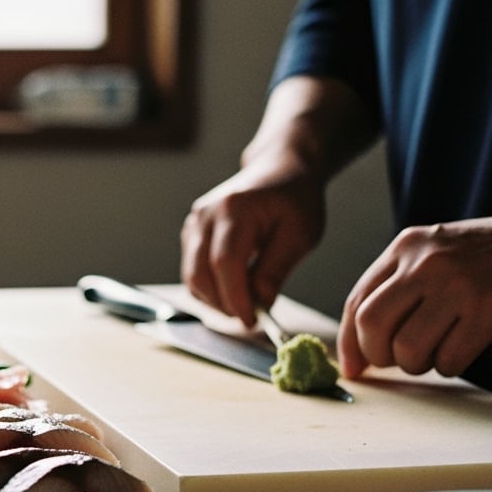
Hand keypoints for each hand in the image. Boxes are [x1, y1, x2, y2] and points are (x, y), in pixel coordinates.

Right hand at [181, 163, 325, 325]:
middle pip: (199, 273)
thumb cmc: (294, 200)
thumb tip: (260, 304)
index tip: (252, 320)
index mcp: (235, 210)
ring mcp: (194, 223)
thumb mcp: (300, 235)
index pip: (225, 262)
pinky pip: (192, 270)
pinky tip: (235, 288)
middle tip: (250, 318)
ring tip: (246, 303)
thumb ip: (276, 269)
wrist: (279, 170)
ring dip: (215, 299)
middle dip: (223, 304)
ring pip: (192, 276)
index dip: (236, 297)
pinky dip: (210, 288)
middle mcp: (206, 215)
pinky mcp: (191, 232)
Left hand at [338, 206, 491, 378]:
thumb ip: (397, 286)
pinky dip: (450, 365)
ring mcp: (458, 286)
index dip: (349, 342)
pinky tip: (463, 350)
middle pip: (372, 325)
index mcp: (406, 247)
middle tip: (395, 361)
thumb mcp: (434, 252)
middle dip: (377, 355)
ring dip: (417, 364)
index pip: (355, 301)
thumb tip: (359, 345)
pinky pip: (449, 359)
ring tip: (435, 353)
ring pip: (408, 348)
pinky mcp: (489, 311)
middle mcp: (426, 263)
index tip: (352, 366)